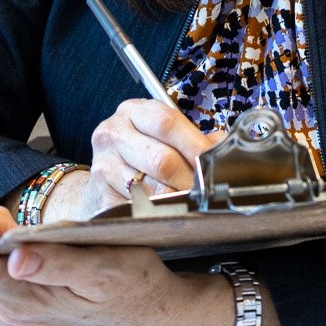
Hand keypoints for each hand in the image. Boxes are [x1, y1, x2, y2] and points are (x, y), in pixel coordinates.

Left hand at [0, 205, 235, 325]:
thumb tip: (13, 259)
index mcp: (13, 300)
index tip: (20, 223)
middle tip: (26, 234)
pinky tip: (26, 258)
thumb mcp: (105, 266)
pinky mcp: (1, 315)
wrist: (146, 320)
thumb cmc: (131, 286)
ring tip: (29, 246)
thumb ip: (56, 261)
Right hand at [81, 97, 219, 220]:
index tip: (213, 162)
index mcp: (132, 112)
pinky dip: (158, 213)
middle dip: (190, 179)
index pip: (166, 122)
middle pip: (161, 159)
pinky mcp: (100, 196)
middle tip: (206, 190)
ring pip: (152, 189)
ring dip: (177, 199)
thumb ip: (194, 140)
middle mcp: (112, 134)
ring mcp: (103, 166)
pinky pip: (139, 209)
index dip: (194, 144)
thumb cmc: (142, 154)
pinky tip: (165, 211)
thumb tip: (225, 150)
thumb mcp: (163, 136)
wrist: (104, 179)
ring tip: (189, 202)